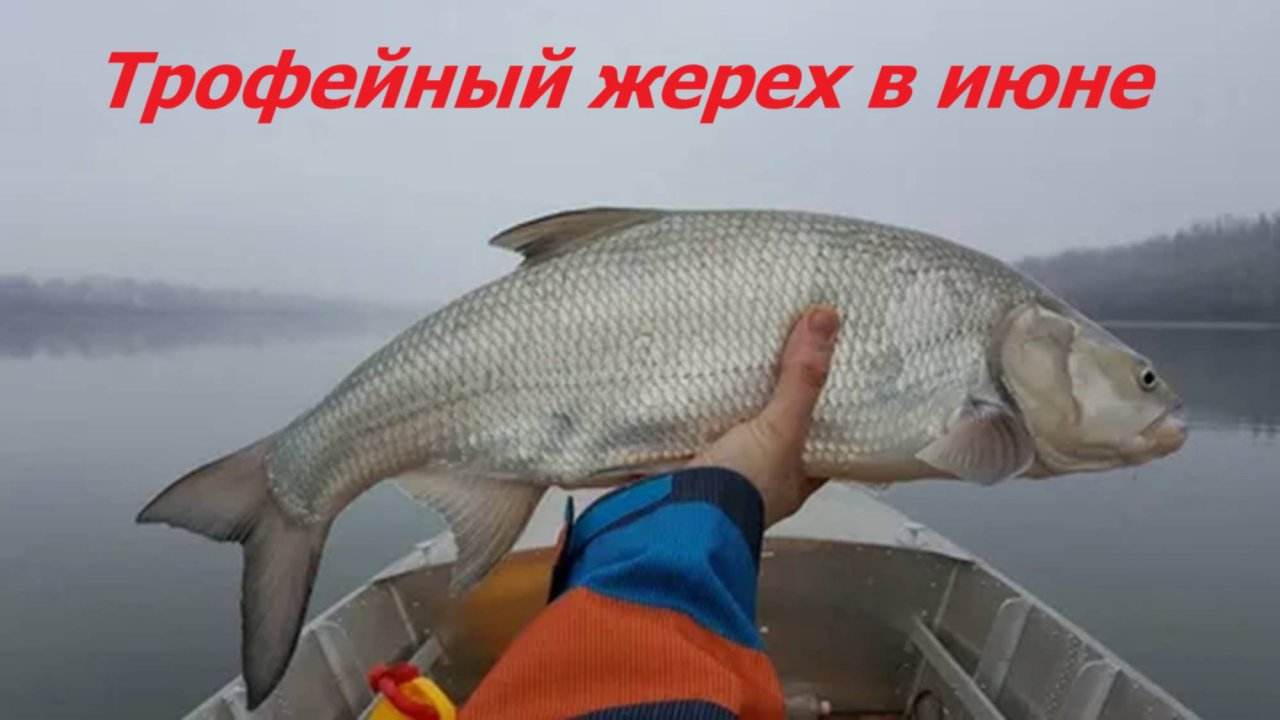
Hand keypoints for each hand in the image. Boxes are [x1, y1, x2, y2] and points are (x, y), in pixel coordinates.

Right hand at [689, 306, 839, 526]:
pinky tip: (688, 372)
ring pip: (731, 424)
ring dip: (729, 397)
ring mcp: (720, 469)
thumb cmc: (741, 489)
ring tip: (734, 347)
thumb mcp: (781, 430)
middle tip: (778, 343)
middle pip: (774, 426)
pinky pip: (691, 423)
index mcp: (794, 477)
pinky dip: (691, 402)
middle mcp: (759, 476)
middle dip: (772, 393)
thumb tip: (827, 319)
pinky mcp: (681, 460)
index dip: (828, 406)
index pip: (822, 438)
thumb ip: (801, 380)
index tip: (829, 365)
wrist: (675, 520)